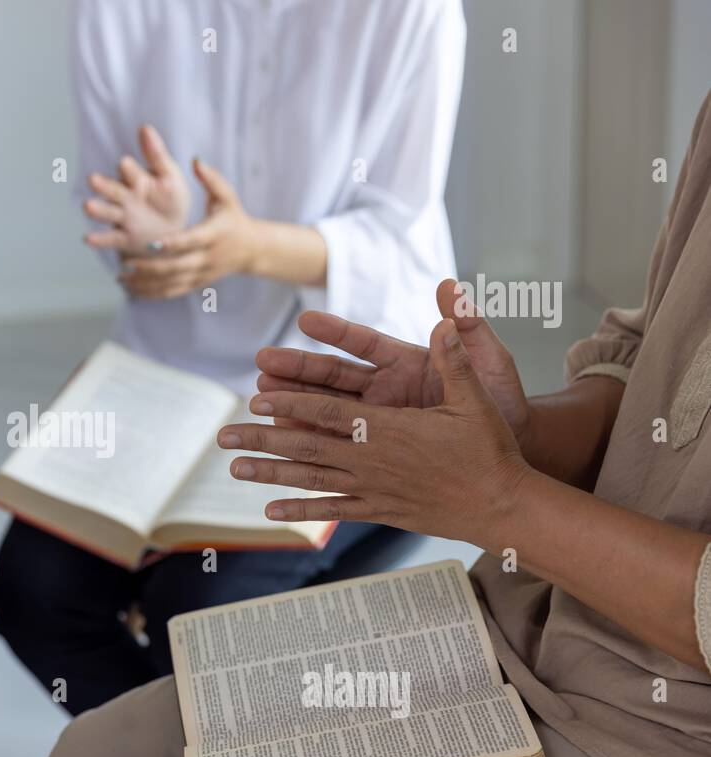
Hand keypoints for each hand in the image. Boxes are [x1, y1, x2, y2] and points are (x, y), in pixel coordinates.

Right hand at [84, 124, 189, 252]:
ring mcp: (123, 217)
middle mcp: (125, 196)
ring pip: (108, 211)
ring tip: (87, 206)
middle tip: (92, 180)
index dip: (128, 169)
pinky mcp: (124, 238)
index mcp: (137, 178)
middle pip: (113, 189)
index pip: (129, 171)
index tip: (126, 164)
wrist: (174, 231)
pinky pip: (111, 239)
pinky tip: (87, 239)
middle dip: (104, 186)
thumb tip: (144, 126)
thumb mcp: (169, 175)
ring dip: (98, 209)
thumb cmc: (171, 198)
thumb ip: (157, 154)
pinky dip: (99, 239)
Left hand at [117, 157, 257, 298]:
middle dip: (150, 268)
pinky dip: (152, 293)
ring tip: (122, 278)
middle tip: (126, 264)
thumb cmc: (234, 217)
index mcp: (213, 235)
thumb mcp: (227, 196)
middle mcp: (207, 258)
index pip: (190, 241)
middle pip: (177, 267)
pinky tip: (132, 290)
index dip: (170, 244)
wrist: (252, 249)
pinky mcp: (197, 284)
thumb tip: (195, 160)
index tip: (149, 244)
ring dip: (146, 283)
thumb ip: (211, 179)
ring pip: (171, 283)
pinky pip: (172, 292)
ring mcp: (202, 274)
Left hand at [218, 318, 530, 548]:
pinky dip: (301, 509)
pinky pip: (333, 509)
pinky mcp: (379, 510)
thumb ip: (457, 357)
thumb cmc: (491, 449)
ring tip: (233, 470)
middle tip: (223, 436)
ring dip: (270, 474)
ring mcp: (372, 488)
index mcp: (388, 428)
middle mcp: (372, 459)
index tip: (258, 397)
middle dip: (263, 438)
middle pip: (306, 445)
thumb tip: (447, 316)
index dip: (291, 403)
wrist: (503, 506)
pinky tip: (270, 511)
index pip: (329, 411)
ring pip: (311, 479)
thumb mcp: (476, 397)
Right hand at [256, 279, 531, 441]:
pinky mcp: (376, 449)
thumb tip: (449, 287)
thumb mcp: (491, 366)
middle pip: (332, 376)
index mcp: (407, 363)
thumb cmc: (504, 406)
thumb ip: (468, 330)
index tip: (305, 320)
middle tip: (262, 363)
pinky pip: (336, 446)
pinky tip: (281, 442)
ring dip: (292, 404)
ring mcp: (377, 420)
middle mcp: (385, 389)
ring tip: (260, 400)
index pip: (365, 343)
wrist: (511, 454)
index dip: (335, 332)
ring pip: (326, 409)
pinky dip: (309, 443)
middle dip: (296, 369)